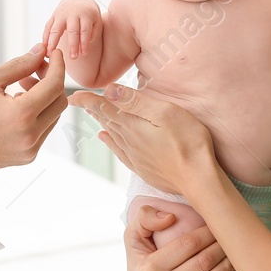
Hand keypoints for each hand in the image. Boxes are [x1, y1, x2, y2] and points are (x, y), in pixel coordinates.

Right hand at [0, 46, 67, 179]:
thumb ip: (19, 64)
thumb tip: (41, 51)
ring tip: (21, 87)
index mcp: (21, 115)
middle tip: (35, 69)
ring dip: (45, 98)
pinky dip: (38, 114)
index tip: (55, 54)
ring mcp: (30, 149)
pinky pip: (43, 130)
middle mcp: (30, 136)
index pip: (55, 86)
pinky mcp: (27, 157)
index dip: (58, 66)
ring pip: (53, 116)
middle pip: (60, 102)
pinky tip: (17, 105)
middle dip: (52, 81)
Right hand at [42, 0, 101, 59]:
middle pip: (72, 30)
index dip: (84, 43)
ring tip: (50, 55)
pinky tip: (44, 48)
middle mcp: (72, 13)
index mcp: (85, 14)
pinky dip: (45, 38)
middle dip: (73, 45)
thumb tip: (83, 47)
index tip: (84, 54)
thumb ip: (92, 33)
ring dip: (53, 42)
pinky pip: (47, 28)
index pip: (85, 30)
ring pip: (56, 29)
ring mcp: (61, 14)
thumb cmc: (89, 16)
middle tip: (73, 58)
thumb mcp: (96, 21)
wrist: (77, 2)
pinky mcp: (53, 17)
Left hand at [69, 83, 215, 195]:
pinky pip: (119, 150)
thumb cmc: (188, 142)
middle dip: (91, 108)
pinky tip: (106, 138)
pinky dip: (110, 141)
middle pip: (106, 119)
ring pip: (112, 133)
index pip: (104, 107)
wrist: (198, 179)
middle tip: (77, 100)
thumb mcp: (165, 113)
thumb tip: (109, 90)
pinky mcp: (143, 167)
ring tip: (92, 113)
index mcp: (132, 124)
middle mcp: (129, 140)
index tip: (73, 94)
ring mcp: (135, 155)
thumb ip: (136, 102)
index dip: (87, 100)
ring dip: (101, 121)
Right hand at [124, 203, 242, 270]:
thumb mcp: (134, 241)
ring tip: (238, 256)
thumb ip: (144, 219)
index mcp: (149, 268)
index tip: (220, 225)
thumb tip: (170, 217)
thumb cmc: (143, 268)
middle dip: (222, 248)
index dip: (208, 233)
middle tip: (234, 239)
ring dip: (228, 268)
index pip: (188, 244)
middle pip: (202, 263)